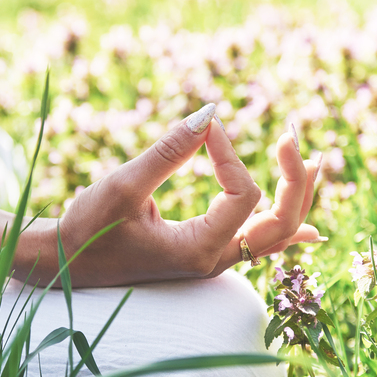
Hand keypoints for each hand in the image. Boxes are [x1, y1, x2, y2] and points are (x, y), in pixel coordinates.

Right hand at [55, 104, 321, 287]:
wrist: (64, 263)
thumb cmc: (87, 228)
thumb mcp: (123, 186)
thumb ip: (168, 151)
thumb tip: (211, 112)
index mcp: (198, 250)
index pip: (243, 194)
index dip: (231, 153)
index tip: (206, 128)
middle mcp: (214, 260)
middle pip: (281, 222)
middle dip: (294, 178)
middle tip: (292, 137)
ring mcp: (212, 260)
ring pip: (276, 233)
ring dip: (295, 196)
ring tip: (312, 162)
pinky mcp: (204, 253)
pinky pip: (258, 244)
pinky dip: (285, 229)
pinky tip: (312, 230)